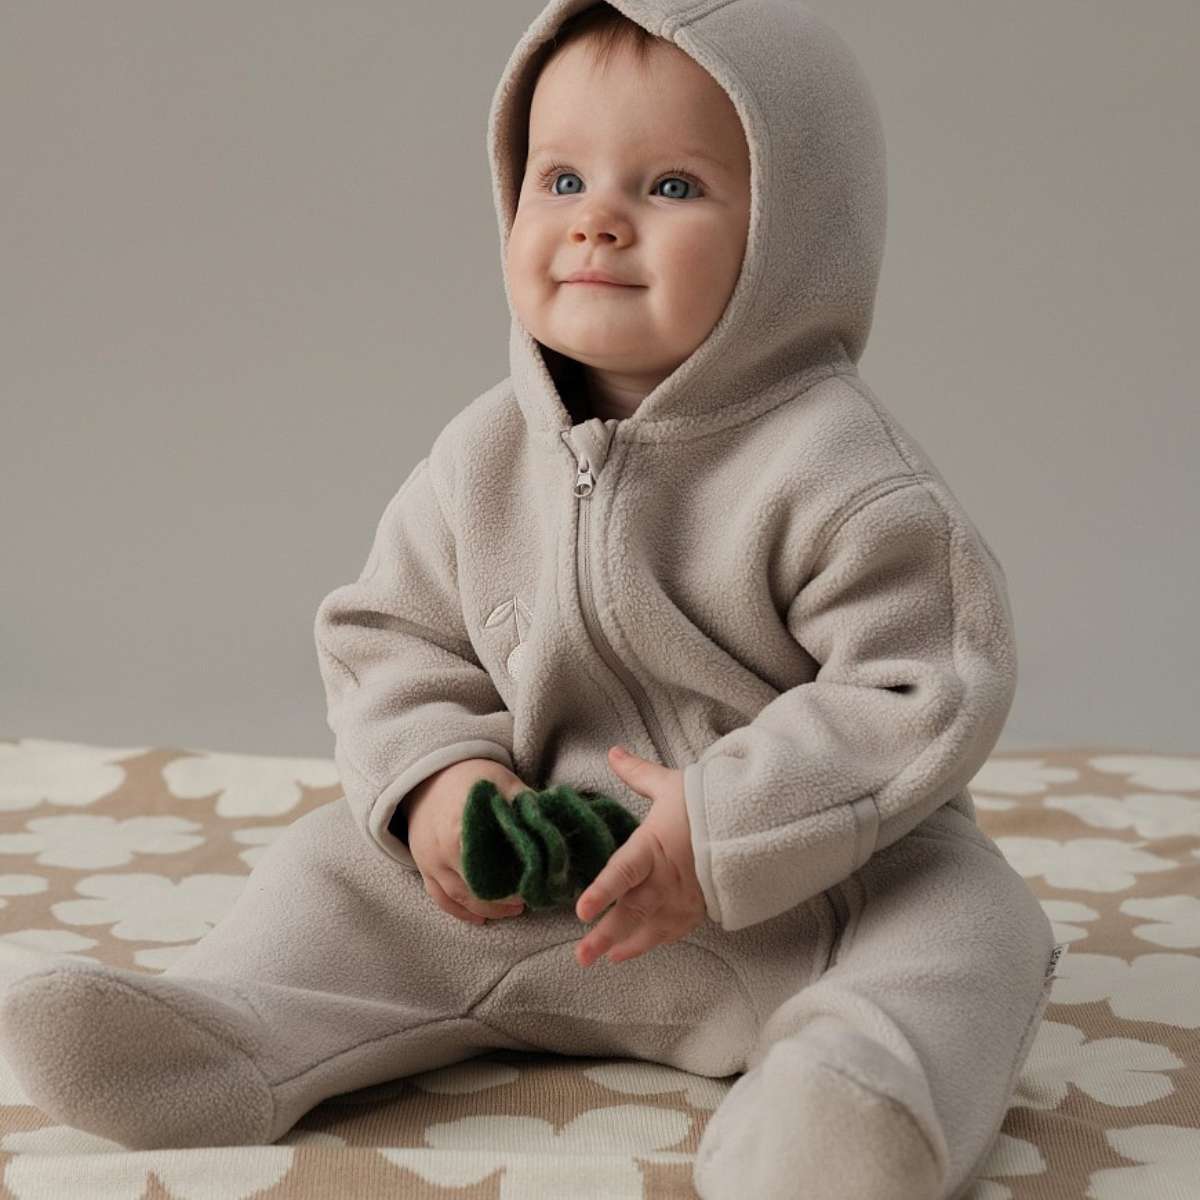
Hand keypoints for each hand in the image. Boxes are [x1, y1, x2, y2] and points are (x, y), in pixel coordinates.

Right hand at [404, 758, 529, 925]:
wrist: (430, 773)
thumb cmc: (472, 776)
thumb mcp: (504, 782)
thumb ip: (525, 805)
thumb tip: (553, 831)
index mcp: (461, 828)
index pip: (490, 868)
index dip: (511, 884)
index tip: (532, 888)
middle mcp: (441, 849)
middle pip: (474, 888)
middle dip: (502, 900)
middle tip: (527, 902)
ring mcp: (428, 860)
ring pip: (458, 897)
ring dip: (485, 909)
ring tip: (512, 910)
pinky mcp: (422, 865)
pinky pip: (439, 897)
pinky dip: (459, 911)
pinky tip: (480, 918)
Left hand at [574, 746, 705, 966]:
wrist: (757, 827)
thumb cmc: (710, 805)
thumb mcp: (672, 785)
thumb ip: (638, 774)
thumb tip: (613, 753)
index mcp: (653, 847)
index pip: (623, 873)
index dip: (602, 892)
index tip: (582, 911)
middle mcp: (664, 879)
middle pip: (630, 911)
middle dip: (605, 934)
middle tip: (580, 955)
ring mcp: (681, 899)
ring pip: (647, 929)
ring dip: (622, 946)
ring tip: (598, 961)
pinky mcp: (696, 910)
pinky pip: (669, 933)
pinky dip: (648, 944)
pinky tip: (626, 954)